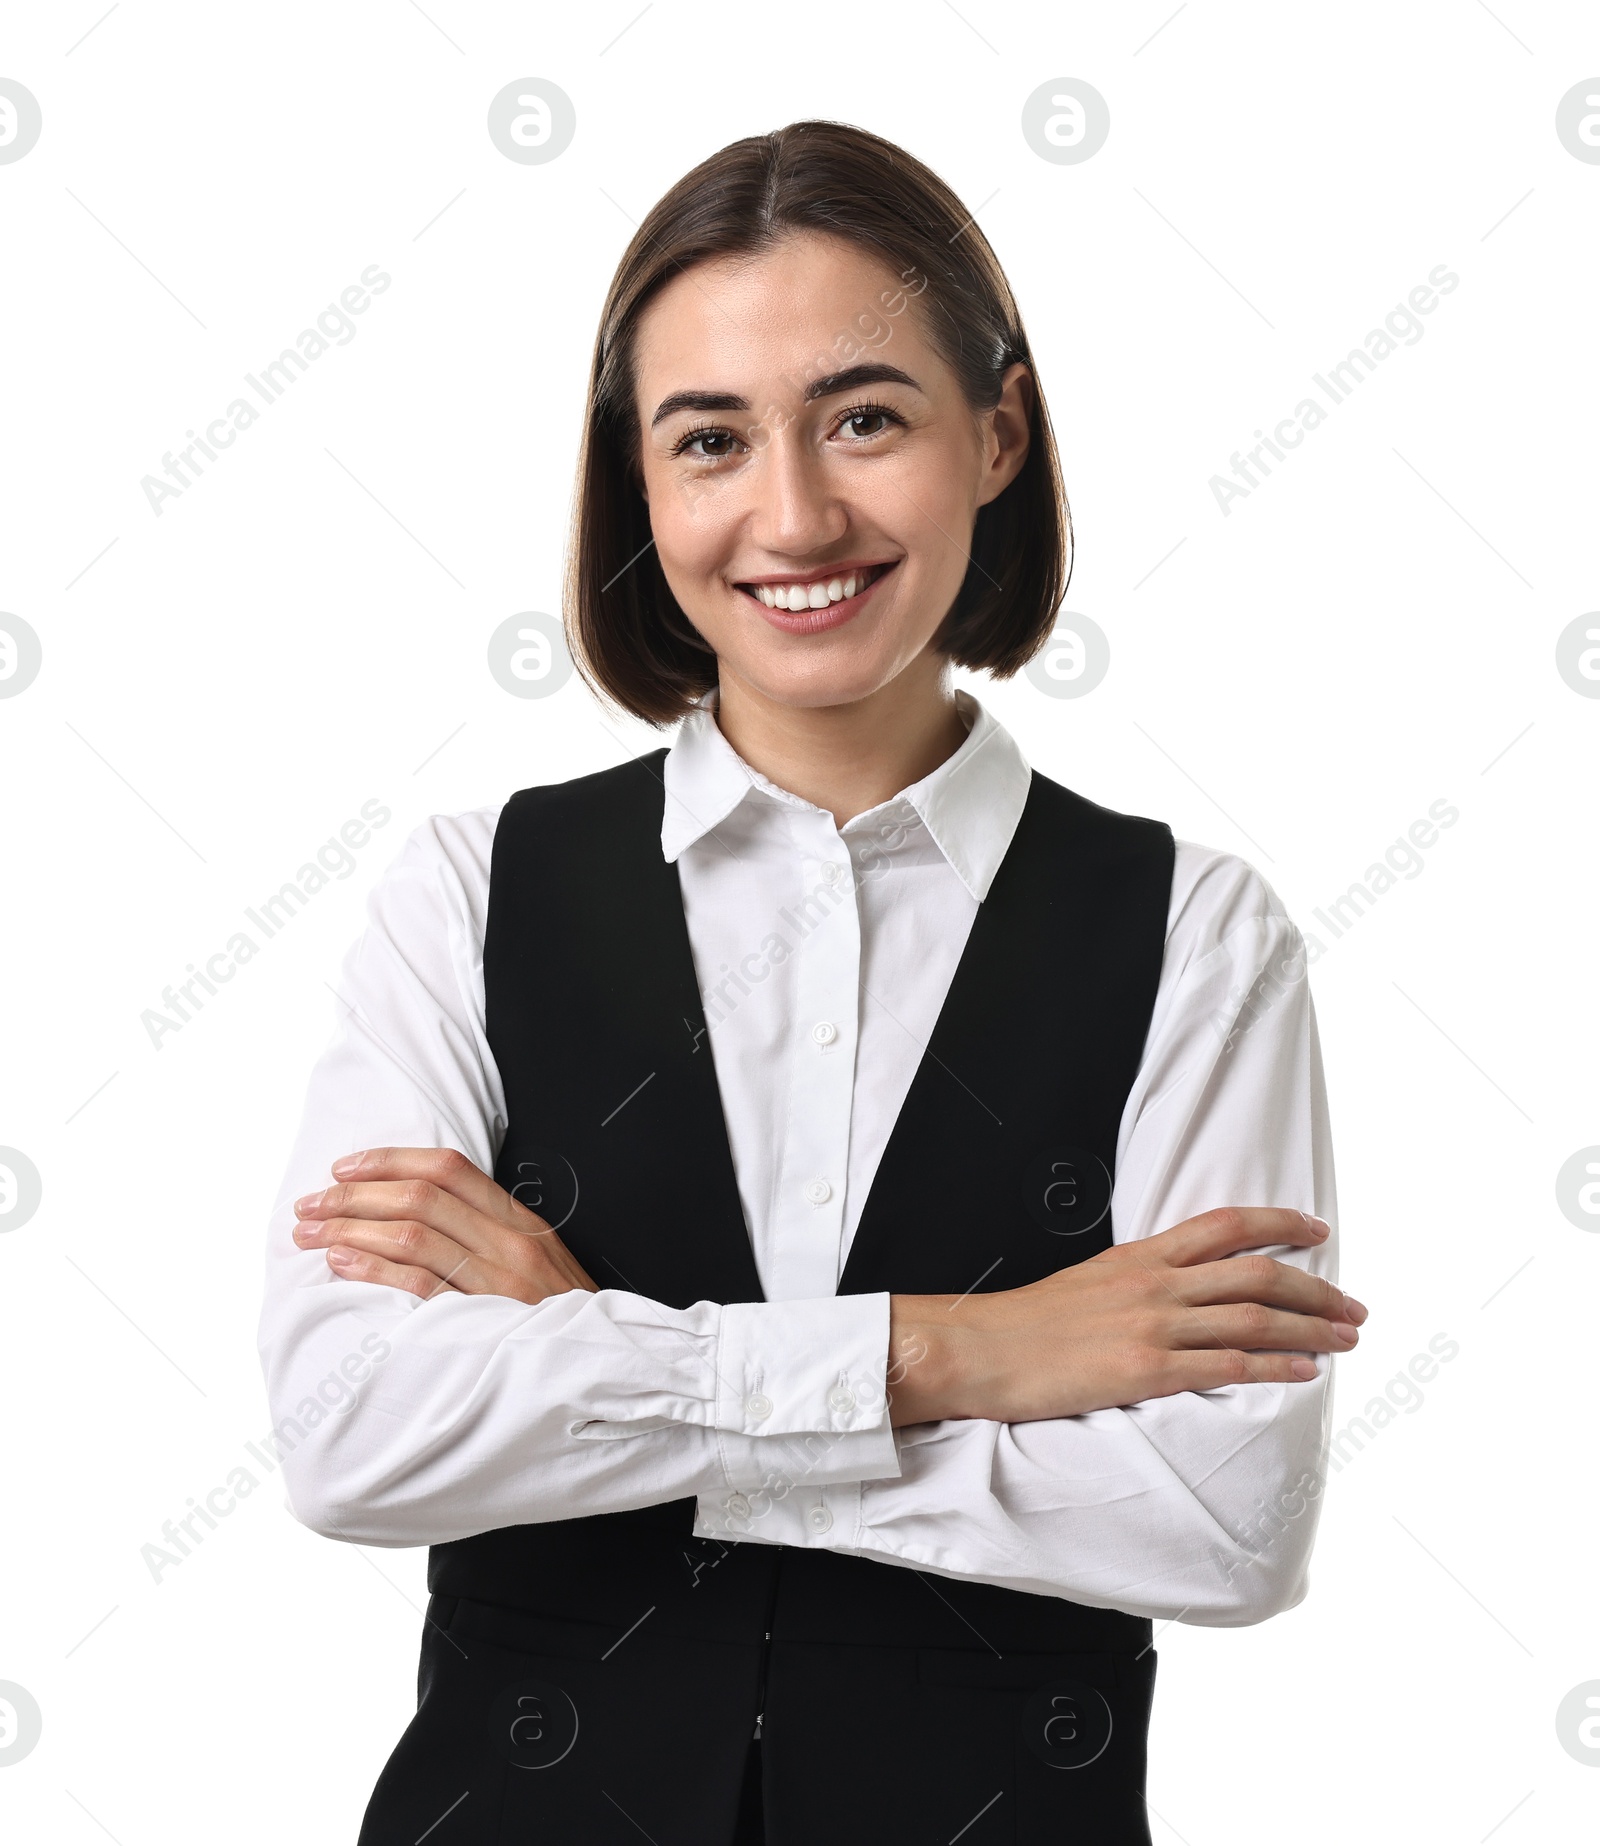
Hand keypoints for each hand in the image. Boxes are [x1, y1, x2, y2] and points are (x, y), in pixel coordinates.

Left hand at [291, 1147, 598, 1302]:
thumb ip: (490, 1233)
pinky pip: (419, 1286)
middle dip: (354, 1195)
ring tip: (311, 1233)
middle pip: (420, 1197)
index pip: (448, 1168)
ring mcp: (498, 1282)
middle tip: (311, 1205)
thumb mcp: (540, 1259)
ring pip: (412, 1235)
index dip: (389, 1160)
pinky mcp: (484, 1322)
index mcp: (520, 1220)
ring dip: (350, 1228)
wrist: (603, 1369)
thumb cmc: (560, 1318)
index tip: (344, 1167)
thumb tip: (419, 1212)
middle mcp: (510, 1242)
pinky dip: (374, 1268)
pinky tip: (342, 1262)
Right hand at [885, 1207, 1362, 1426]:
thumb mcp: (1088, 1280)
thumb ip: (1137, 1281)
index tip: (1319, 1231)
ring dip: (1311, 1329)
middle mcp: (1154, 1284)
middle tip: (1353, 1306)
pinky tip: (1304, 1372)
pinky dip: (1276, 1365)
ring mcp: (1153, 1326)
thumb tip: (1178, 1290)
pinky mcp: (1147, 1371)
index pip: (1225, 1225)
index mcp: (1140, 1256)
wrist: (980, 1349)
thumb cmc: (1026, 1323)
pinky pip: (1228, 1364)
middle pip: (1256, 1273)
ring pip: (1254, 1318)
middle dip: (1316, 1288)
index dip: (1280, 1221)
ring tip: (1347, 1339)